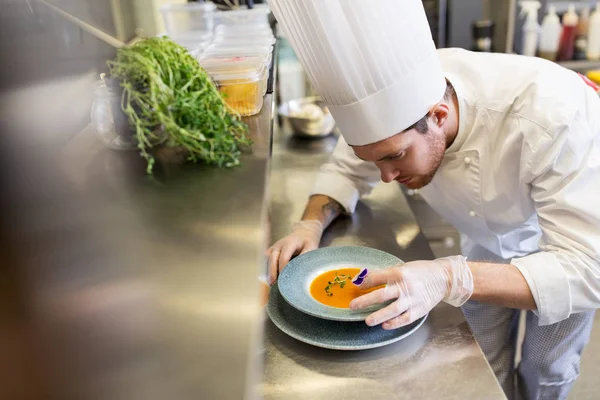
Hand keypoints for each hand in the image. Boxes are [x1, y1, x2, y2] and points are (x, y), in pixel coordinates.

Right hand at [266, 220, 323, 283]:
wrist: (302, 234)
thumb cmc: (307, 242)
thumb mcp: (311, 247)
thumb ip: (306, 257)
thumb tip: (301, 270)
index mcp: (290, 243)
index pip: (283, 257)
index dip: (283, 268)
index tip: (285, 280)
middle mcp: (279, 245)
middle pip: (272, 258)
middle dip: (272, 272)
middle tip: (273, 284)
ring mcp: (274, 248)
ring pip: (268, 260)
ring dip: (269, 271)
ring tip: (271, 284)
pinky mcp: (271, 252)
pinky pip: (266, 261)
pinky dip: (267, 270)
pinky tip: (271, 279)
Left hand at [350, 256, 472, 329]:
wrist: (443, 278)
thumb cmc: (420, 271)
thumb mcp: (403, 267)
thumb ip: (386, 274)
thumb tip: (365, 280)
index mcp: (400, 272)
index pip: (377, 278)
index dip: (365, 283)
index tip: (356, 286)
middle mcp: (405, 286)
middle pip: (382, 295)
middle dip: (365, 301)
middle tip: (353, 306)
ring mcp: (413, 300)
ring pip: (393, 310)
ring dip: (378, 316)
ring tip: (367, 321)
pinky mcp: (419, 310)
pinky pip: (405, 319)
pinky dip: (394, 323)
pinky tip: (384, 325)